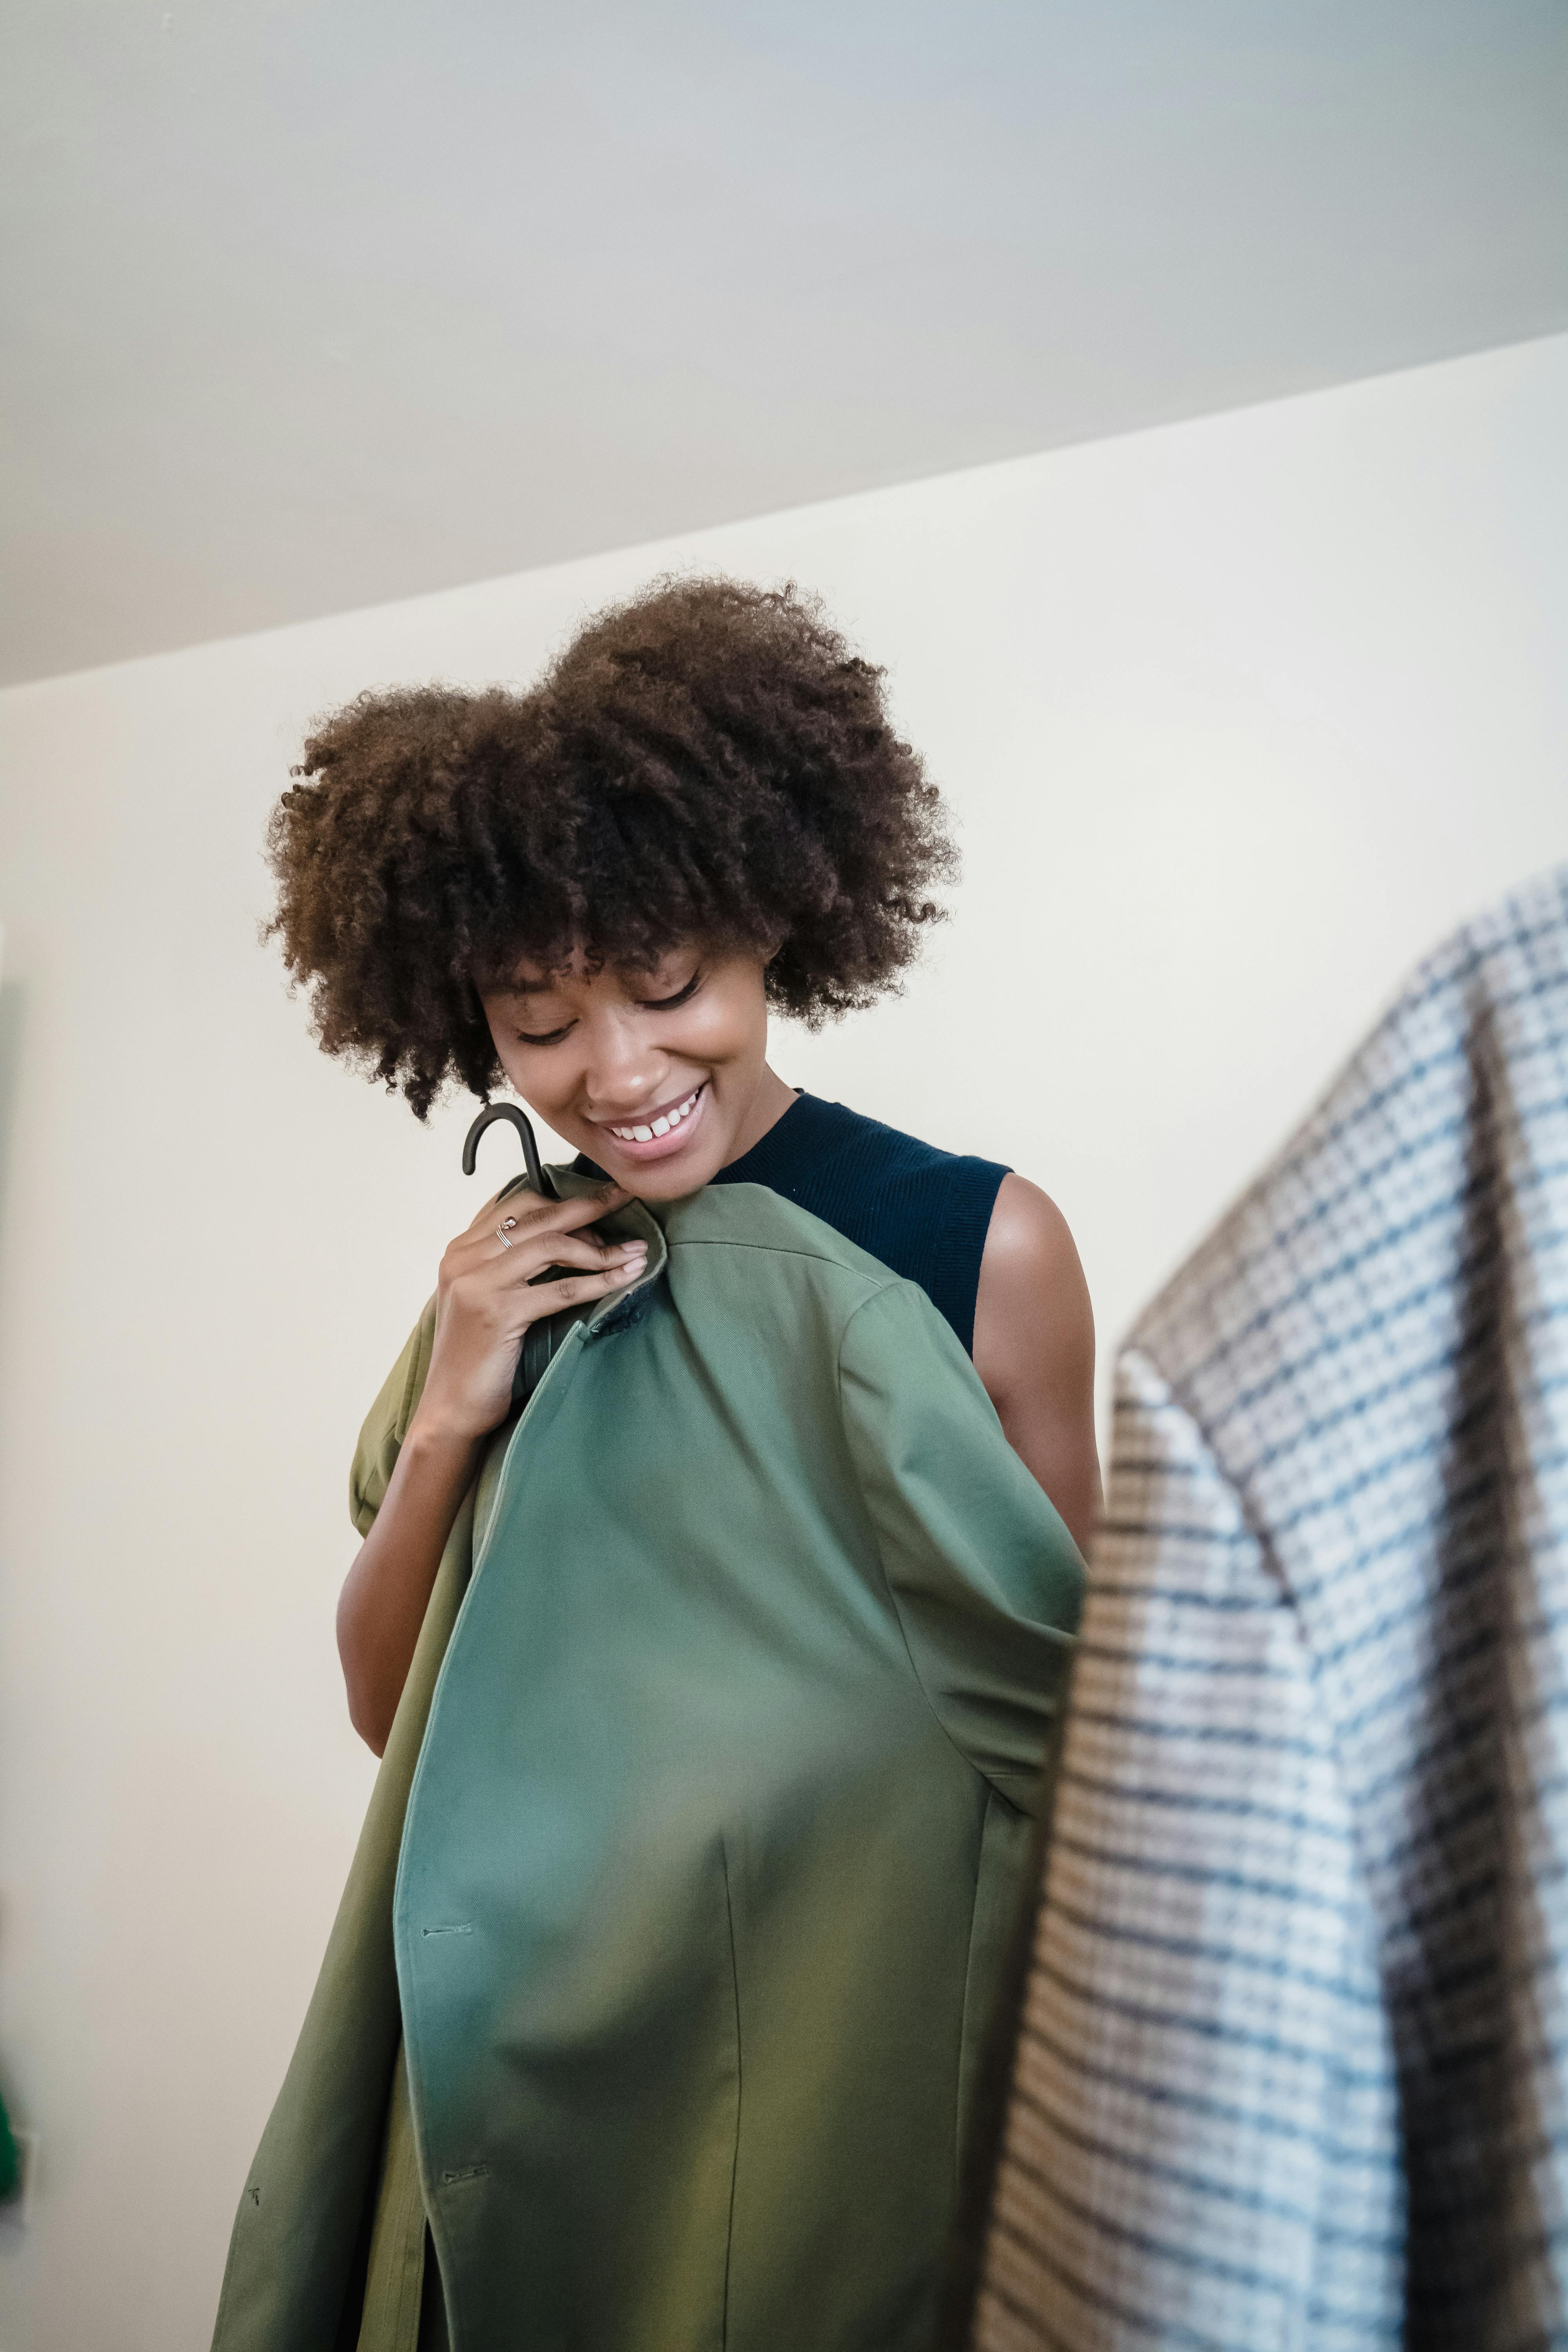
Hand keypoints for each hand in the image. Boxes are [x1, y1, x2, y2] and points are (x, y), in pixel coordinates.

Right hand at [414, 1182, 644, 1440]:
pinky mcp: (498, 1312)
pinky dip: (600, 1281)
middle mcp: (464, 1258)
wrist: (449, 1408)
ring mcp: (478, 1283)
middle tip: (626, 1197)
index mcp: (461, 1250)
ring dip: (602, 1248)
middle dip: (589, 1206)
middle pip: (538, 1217)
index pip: (518, 1204)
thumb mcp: (486, 1299)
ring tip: (636, 1252)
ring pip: (552, 1246)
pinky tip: (625, 1278)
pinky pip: (562, 1288)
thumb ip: (512, 1266)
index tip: (602, 1201)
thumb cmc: (476, 1357)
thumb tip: (573, 1238)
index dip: (564, 1201)